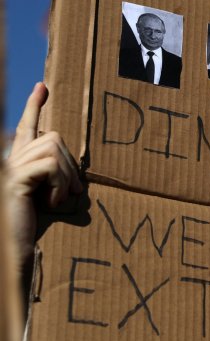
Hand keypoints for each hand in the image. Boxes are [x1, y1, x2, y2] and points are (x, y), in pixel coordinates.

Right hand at [4, 83, 82, 269]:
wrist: (15, 254)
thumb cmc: (33, 229)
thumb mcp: (48, 195)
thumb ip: (54, 175)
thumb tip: (71, 165)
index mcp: (16, 164)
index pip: (25, 129)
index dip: (34, 107)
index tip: (43, 86)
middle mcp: (7, 161)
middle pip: (52, 138)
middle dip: (69, 164)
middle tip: (71, 193)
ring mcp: (7, 168)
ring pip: (53, 148)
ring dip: (65, 176)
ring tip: (57, 200)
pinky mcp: (12, 180)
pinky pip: (50, 165)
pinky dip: (59, 184)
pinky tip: (50, 204)